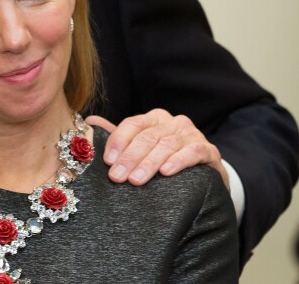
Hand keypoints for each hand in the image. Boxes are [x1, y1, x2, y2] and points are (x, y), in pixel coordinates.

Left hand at [86, 109, 228, 189]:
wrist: (202, 178)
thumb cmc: (163, 161)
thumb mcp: (139, 149)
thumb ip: (117, 137)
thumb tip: (89, 121)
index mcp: (153, 119)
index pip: (132, 124)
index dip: (118, 141)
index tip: (107, 161)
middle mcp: (172, 122)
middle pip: (147, 137)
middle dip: (130, 158)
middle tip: (117, 177)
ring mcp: (191, 134)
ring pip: (167, 145)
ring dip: (149, 163)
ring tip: (136, 180)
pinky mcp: (209, 150)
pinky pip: (193, 151)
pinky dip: (179, 161)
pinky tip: (167, 172)